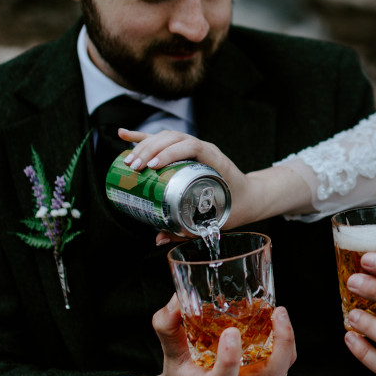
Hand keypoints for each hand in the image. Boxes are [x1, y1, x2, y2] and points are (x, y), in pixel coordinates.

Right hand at [104, 295, 295, 375]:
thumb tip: (177, 299)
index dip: (229, 359)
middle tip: (278, 313)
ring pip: (282, 368)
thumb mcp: (169, 351)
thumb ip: (167, 325)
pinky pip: (281, 361)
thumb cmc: (181, 372)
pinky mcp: (261, 374)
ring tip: (280, 312)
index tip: (231, 331)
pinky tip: (275, 319)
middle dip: (282, 346)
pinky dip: (283, 341)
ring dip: (287, 341)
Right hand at [115, 130, 307, 242]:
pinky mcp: (186, 150)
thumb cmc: (235, 206)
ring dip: (145, 144)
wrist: (250, 195)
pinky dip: (143, 138)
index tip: (153, 167)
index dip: (170, 153)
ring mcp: (195, 147)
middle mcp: (205, 148)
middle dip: (150, 149)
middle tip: (134, 167)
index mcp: (216, 160)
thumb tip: (159, 239)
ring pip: (167, 136)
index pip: (192, 146)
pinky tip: (125, 136)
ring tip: (128, 160)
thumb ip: (189, 231)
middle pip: (174, 138)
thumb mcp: (216, 220)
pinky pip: (163, 140)